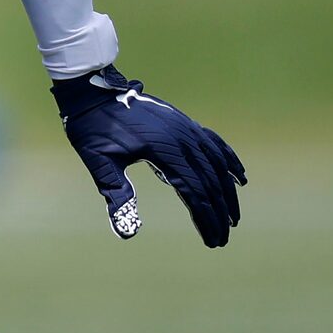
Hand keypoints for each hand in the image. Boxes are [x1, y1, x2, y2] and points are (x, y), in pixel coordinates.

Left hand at [51, 65, 244, 246]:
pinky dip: (230, 161)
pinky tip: (240, 177)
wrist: (92, 91)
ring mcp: (186, 129)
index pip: (195, 193)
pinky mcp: (184, 122)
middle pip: (210, 182)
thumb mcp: (100, 164)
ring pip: (218, 165)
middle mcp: (182, 139)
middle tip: (222, 239)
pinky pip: (216, 143)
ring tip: (233, 217)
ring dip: (228, 192)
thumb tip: (128, 234)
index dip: (206, 218)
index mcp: (163, 151)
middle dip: (219, 213)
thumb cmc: (92, 129)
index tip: (212, 241)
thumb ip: (118, 197)